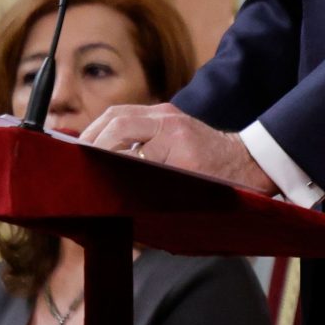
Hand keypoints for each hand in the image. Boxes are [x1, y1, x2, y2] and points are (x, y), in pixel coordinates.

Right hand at [79, 102, 273, 193]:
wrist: (251, 163)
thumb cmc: (224, 183)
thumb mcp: (188, 194)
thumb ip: (150, 197)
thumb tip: (115, 210)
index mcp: (172, 135)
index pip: (121, 136)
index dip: (98, 155)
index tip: (82, 173)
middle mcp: (167, 118)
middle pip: (114, 119)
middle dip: (90, 141)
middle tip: (72, 164)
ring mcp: (166, 113)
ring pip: (118, 114)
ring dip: (96, 133)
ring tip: (80, 157)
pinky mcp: (165, 116)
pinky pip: (128, 116)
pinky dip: (109, 131)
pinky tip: (99, 149)